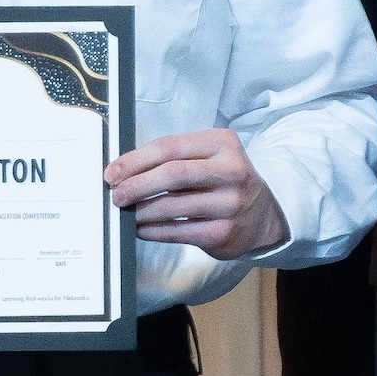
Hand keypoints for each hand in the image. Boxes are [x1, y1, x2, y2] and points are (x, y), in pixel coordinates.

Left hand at [104, 129, 290, 259]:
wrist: (263, 214)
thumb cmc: (224, 182)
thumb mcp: (210, 156)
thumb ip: (176, 157)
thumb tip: (125, 170)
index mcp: (222, 143)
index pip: (170, 147)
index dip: (135, 160)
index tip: (113, 171)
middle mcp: (231, 171)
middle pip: (172, 174)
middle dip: (136, 185)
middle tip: (116, 194)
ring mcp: (230, 203)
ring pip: (172, 206)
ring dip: (141, 210)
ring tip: (127, 211)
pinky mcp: (224, 232)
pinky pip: (178, 231)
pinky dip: (153, 230)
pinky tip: (141, 228)